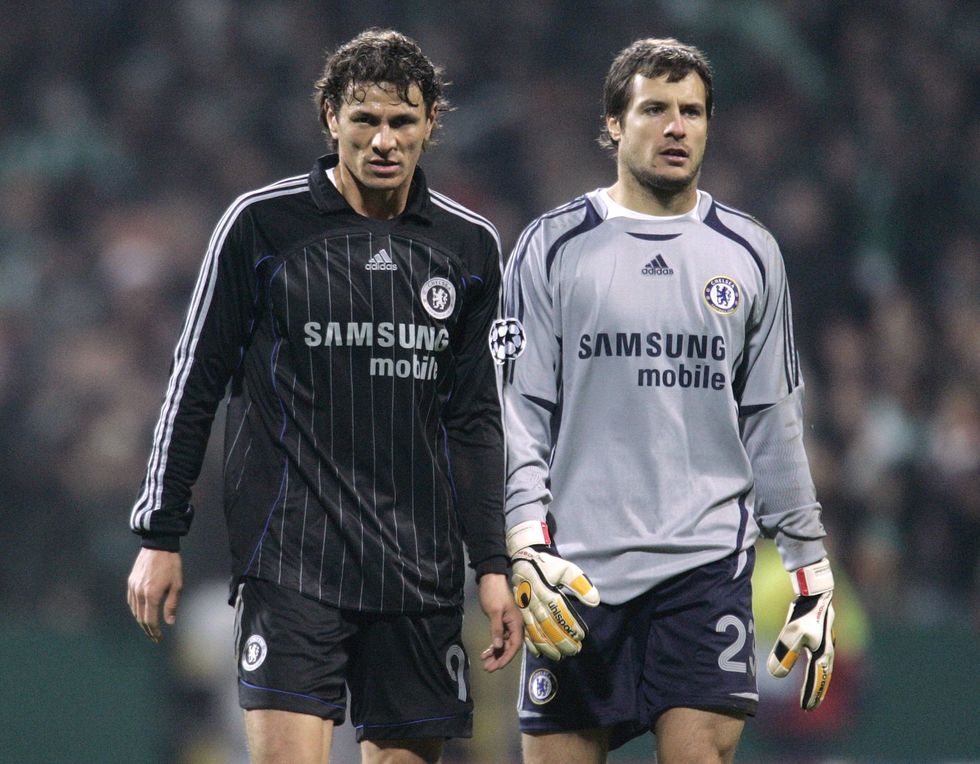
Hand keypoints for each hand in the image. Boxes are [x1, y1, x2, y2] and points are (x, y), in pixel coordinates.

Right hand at [127, 548, 182, 642]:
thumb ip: (172, 604)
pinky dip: (136, 610)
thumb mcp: (177, 585)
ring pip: (134, 611)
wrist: (158, 546)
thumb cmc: (171, 565)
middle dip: (147, 629)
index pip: (150, 620)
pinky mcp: (130, 582)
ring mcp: (133, 587)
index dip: (154, 631)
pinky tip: (141, 612)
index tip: (159, 638)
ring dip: (141, 621)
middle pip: (140, 618)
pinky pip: (131, 601)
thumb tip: (170, 622)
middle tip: (154, 636)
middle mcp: (139, 593)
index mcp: (152, 595)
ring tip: (149, 627)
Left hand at [477, 572, 523, 671]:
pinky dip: (492, 646)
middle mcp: (515, 626)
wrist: (491, 579)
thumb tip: (498, 647)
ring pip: (503, 644)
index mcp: (516, 623)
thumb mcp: (494, 612)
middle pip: (509, 647)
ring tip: (484, 664)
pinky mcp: (501, 623)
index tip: (497, 666)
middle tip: (488, 668)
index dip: (506, 657)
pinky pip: (499, 638)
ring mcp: (508, 625)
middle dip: (499, 658)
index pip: (514, 645)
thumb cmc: (494, 594)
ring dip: (495, 654)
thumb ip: (497, 629)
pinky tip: (484, 653)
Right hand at [506, 520, 599, 659]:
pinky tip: (539, 653)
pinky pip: (523, 630)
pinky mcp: (520, 612)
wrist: (523, 560)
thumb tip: (594, 601)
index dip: (571, 625)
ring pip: (535, 631)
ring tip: (559, 656)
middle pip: (548, 625)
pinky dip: (531, 643)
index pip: (560, 612)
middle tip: (574, 650)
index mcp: (546, 591)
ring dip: (547, 646)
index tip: (581, 635)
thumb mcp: (565, 569)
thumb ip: (580, 584)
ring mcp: (525, 609)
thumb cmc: (546, 566)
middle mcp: (534, 602)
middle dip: (561, 640)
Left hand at [767, 558, 835, 710]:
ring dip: (816, 680)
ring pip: (821, 668)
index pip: (816, 680)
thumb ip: (785, 654)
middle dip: (815, 691)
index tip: (805, 709)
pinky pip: (817, 657)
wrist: (815, 592)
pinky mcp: (819, 634)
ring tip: (811, 690)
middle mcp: (826, 651)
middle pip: (822, 677)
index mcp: (822, 655)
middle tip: (809, 707)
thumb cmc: (805, 614)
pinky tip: (810, 664)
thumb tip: (775, 675)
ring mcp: (824, 642)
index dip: (810, 695)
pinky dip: (815, 667)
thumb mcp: (793, 634)